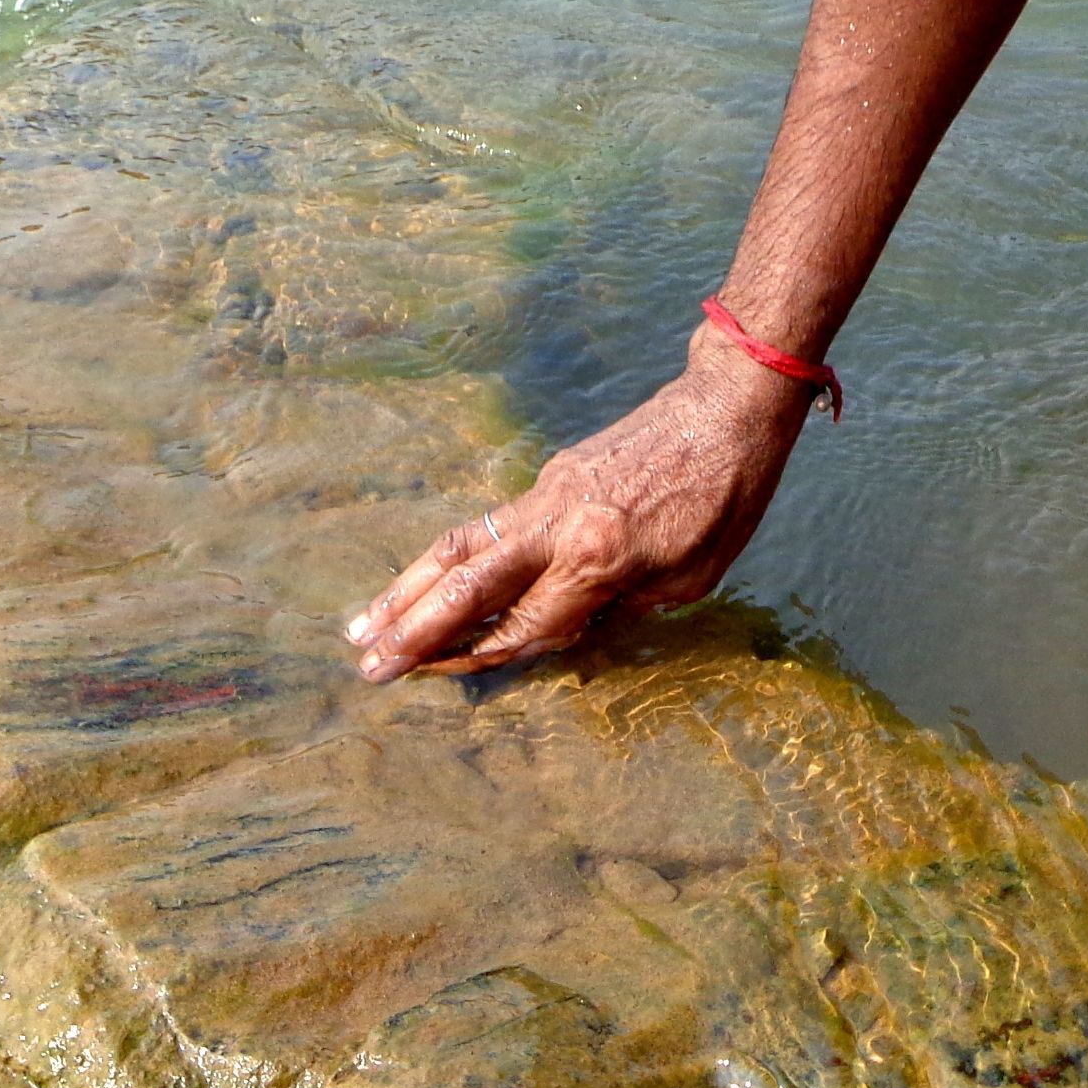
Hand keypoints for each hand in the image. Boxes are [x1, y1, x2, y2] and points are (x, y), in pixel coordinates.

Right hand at [345, 334, 816, 680]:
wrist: (725, 409)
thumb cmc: (724, 503)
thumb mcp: (689, 580)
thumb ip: (620, 609)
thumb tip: (559, 630)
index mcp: (599, 558)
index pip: (525, 624)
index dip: (481, 656)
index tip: (435, 678)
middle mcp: (559, 525)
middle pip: (469, 586)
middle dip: (415, 630)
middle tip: (369, 665)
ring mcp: (546, 494)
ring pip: (460, 548)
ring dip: (406, 589)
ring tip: (362, 625)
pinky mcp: (548, 475)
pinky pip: (485, 525)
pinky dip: (444, 558)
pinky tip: (419, 581)